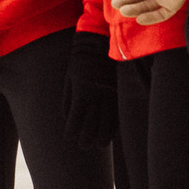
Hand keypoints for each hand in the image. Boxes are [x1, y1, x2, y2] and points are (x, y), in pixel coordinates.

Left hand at [62, 30, 116, 150]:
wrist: (102, 42)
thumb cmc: (80, 62)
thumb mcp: (69, 78)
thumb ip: (67, 100)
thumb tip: (67, 119)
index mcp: (81, 92)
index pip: (75, 122)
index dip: (71, 132)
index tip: (69, 136)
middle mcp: (97, 96)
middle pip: (92, 127)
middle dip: (86, 139)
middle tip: (83, 145)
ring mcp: (111, 95)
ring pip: (108, 124)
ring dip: (102, 137)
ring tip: (98, 144)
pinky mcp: (121, 93)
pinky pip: (119, 114)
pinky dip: (114, 127)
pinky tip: (110, 134)